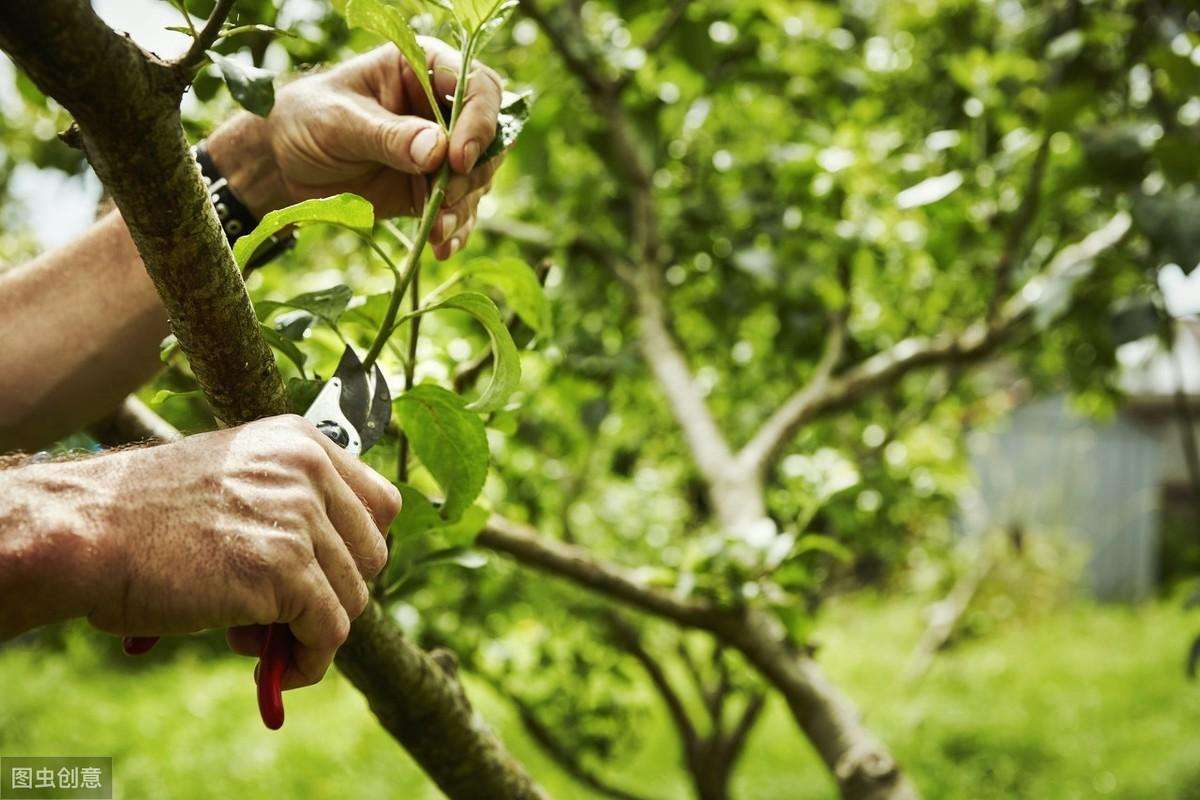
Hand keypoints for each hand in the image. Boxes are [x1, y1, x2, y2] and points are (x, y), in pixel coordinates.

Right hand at [0, 415, 400, 688]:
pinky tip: (272, 671)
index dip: (356, 549)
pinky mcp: (285, 569)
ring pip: (353, 597)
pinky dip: (308, 662)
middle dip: (333, 592)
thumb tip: (342, 573)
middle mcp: (308, 469)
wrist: (86, 531)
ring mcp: (299, 517)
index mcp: (300, 441)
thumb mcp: (235, 479)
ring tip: (250, 633)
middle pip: (373, 554)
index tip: (324, 576)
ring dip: (310, 629)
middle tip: (276, 612)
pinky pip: (328, 632)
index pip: (381, 504)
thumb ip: (291, 504)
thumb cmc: (146, 516)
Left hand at [208, 39, 504, 260]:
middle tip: (445, 199)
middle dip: (474, 173)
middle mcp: (440, 109)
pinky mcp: (432, 188)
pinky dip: (454, 230)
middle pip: (490, 137)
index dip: (479, 122)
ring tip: (435, 230)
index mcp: (421, 70)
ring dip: (464, 207)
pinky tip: (440, 247)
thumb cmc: (305, 121)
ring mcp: (440, 151)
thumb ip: (387, 136)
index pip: (476, 87)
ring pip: (479, 177)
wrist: (283, 163)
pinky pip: (459, 210)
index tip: (458, 159)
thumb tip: (436, 150)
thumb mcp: (339, 123)